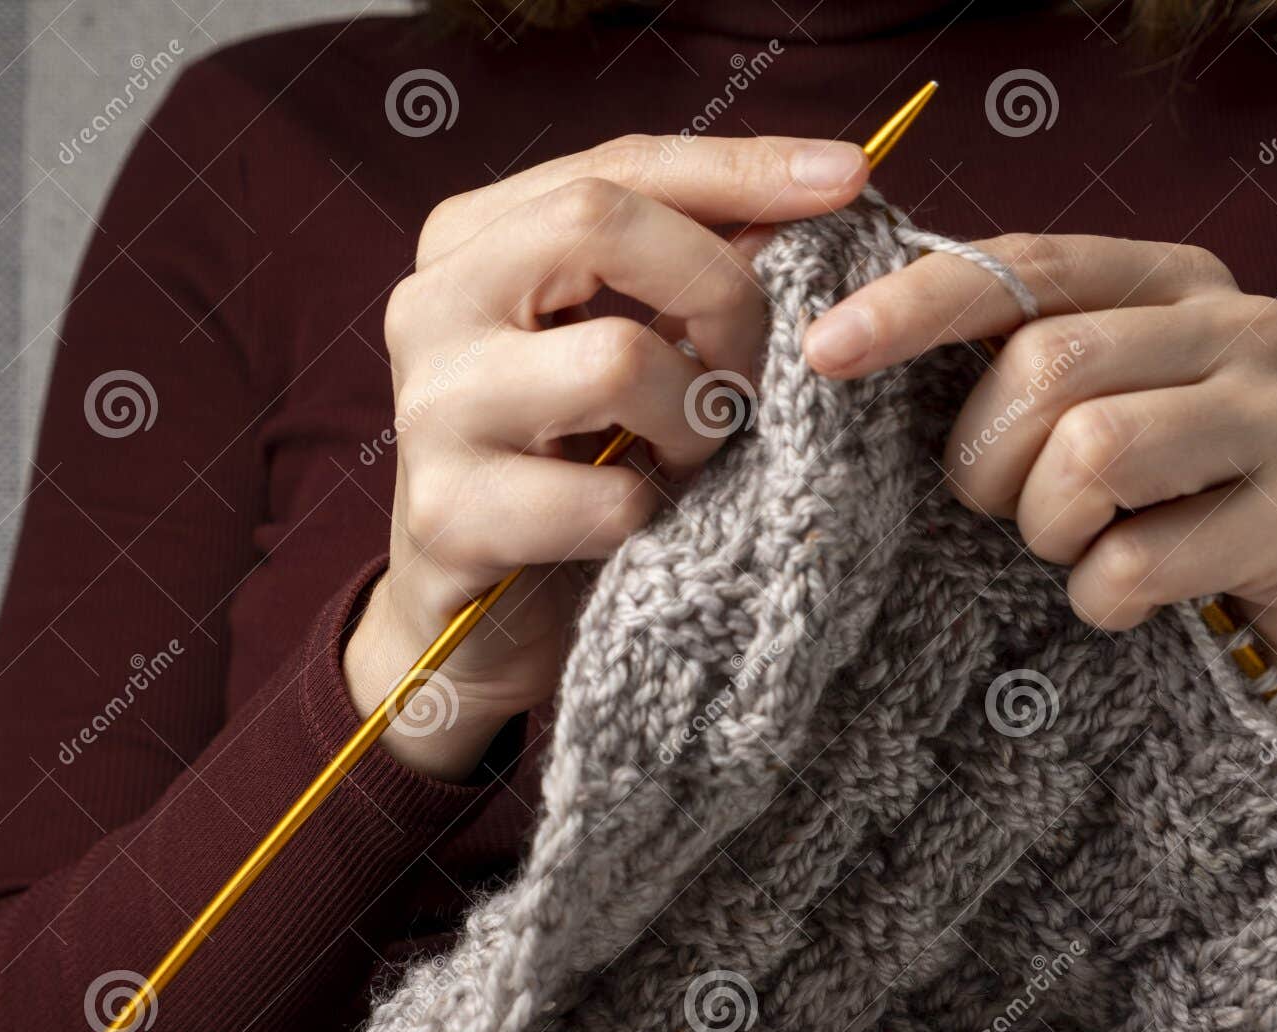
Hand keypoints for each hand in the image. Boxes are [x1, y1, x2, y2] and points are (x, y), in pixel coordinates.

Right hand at [346, 134, 870, 779]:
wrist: (482, 619)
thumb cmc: (571, 465)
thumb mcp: (623, 345)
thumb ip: (689, 267)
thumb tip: (813, 195)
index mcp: (467, 245)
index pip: (613, 167)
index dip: (738, 169)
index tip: (848, 178)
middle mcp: (428, 307)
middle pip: (598, 223)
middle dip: (719, 289)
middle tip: (749, 369)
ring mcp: (428, 411)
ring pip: (616, 360)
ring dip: (693, 421)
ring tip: (683, 458)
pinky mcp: (446, 515)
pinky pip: (608, 496)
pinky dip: (653, 513)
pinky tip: (637, 527)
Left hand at [804, 232, 1276, 759]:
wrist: (1262, 633)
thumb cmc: (1126, 508)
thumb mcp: (1055, 414)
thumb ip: (984, 353)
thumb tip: (830, 332)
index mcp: (1169, 280)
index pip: (1026, 264)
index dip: (916, 303)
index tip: (821, 351)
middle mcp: (1244, 325)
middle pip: (1051, 361)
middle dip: (986, 457)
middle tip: (997, 507)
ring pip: (1094, 450)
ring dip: (1044, 525)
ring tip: (1071, 545)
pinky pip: (1133, 564)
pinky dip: (1095, 597)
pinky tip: (1119, 599)